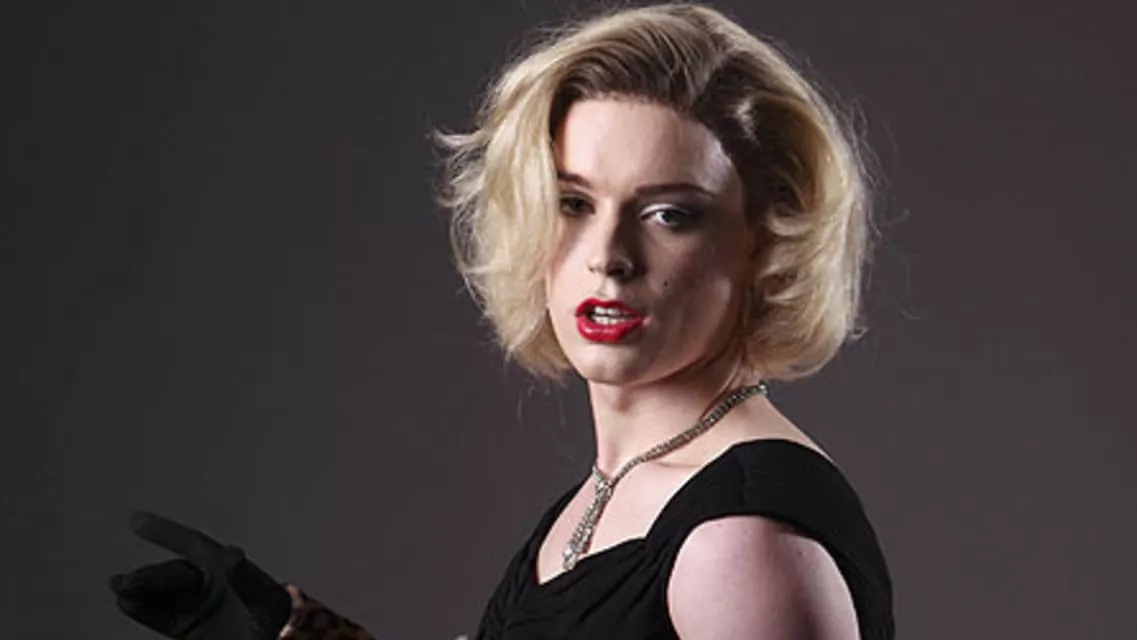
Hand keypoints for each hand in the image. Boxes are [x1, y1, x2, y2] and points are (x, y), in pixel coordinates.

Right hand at [109, 511, 291, 639]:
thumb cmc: (273, 616)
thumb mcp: (261, 597)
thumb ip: (245, 578)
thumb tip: (232, 556)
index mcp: (225, 566)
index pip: (190, 543)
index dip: (164, 532)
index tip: (135, 520)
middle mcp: (206, 582)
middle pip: (172, 573)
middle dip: (149, 576)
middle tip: (127, 581)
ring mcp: (195, 603)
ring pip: (160, 593)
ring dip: (138, 589)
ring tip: (117, 586)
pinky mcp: (187, 626)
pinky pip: (159, 614)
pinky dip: (141, 609)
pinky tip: (124, 602)